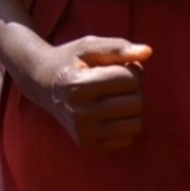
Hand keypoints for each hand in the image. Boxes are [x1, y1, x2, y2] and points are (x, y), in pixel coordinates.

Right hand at [14, 36, 153, 149]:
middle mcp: (78, 112)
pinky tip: (109, 113)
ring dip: (131, 108)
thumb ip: (118, 47)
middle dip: (133, 89)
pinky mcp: (87, 144)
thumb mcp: (89, 46)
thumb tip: (148, 52)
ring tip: (115, 97)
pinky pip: (127, 139)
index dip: (131, 68)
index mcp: (77, 85)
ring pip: (136, 124)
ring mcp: (82, 132)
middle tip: (116, 83)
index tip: (117, 66)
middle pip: (137, 102)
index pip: (131, 79)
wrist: (41, 83)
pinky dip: (124, 124)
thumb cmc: (70, 61)